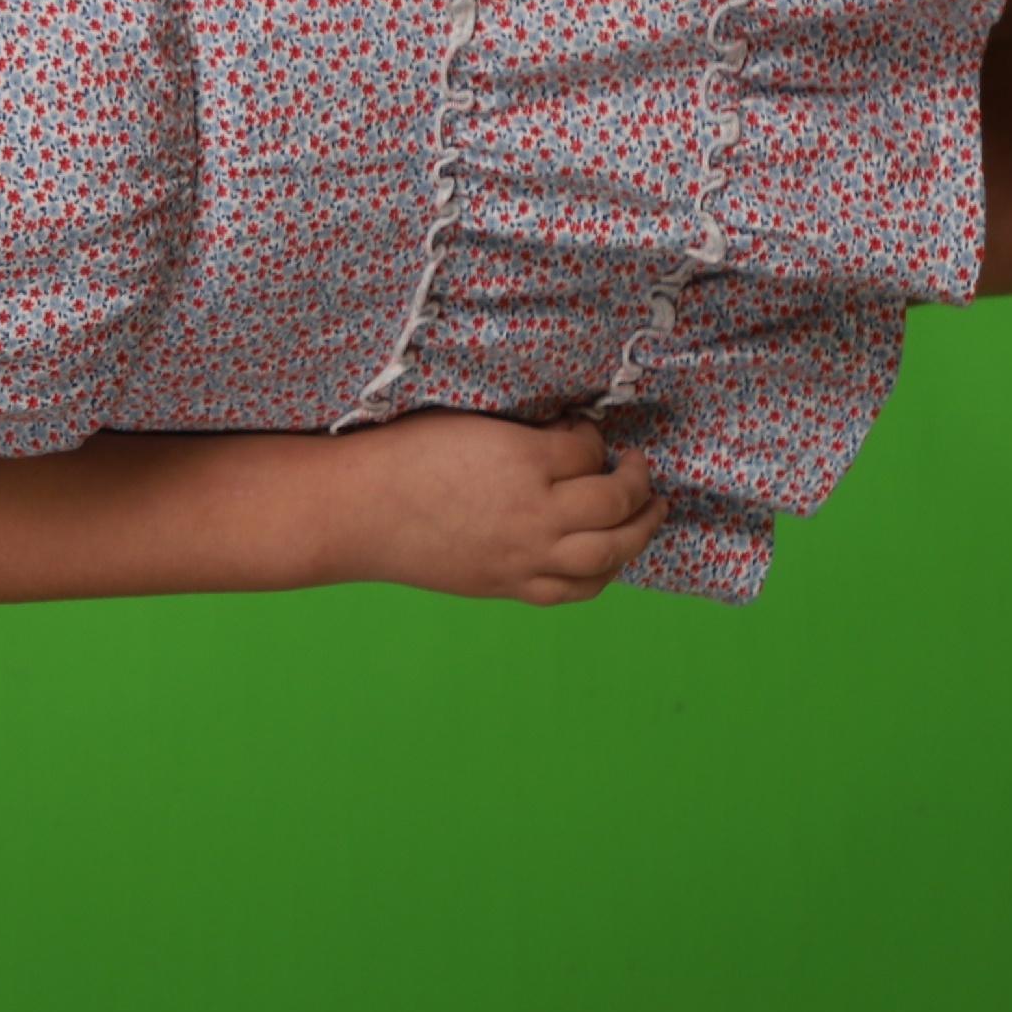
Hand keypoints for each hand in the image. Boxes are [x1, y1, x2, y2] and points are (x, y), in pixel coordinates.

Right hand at [329, 411, 667, 604]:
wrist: (360, 511)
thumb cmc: (403, 455)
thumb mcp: (469, 423)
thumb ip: (525, 433)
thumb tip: (569, 438)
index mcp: (522, 461)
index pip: (588, 449)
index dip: (593, 437)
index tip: (583, 429)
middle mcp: (535, 515)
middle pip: (616, 503)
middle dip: (637, 483)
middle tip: (640, 467)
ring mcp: (526, 557)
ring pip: (610, 552)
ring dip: (641, 530)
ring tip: (651, 513)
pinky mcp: (510, 586)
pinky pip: (576, 589)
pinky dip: (604, 572)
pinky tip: (609, 557)